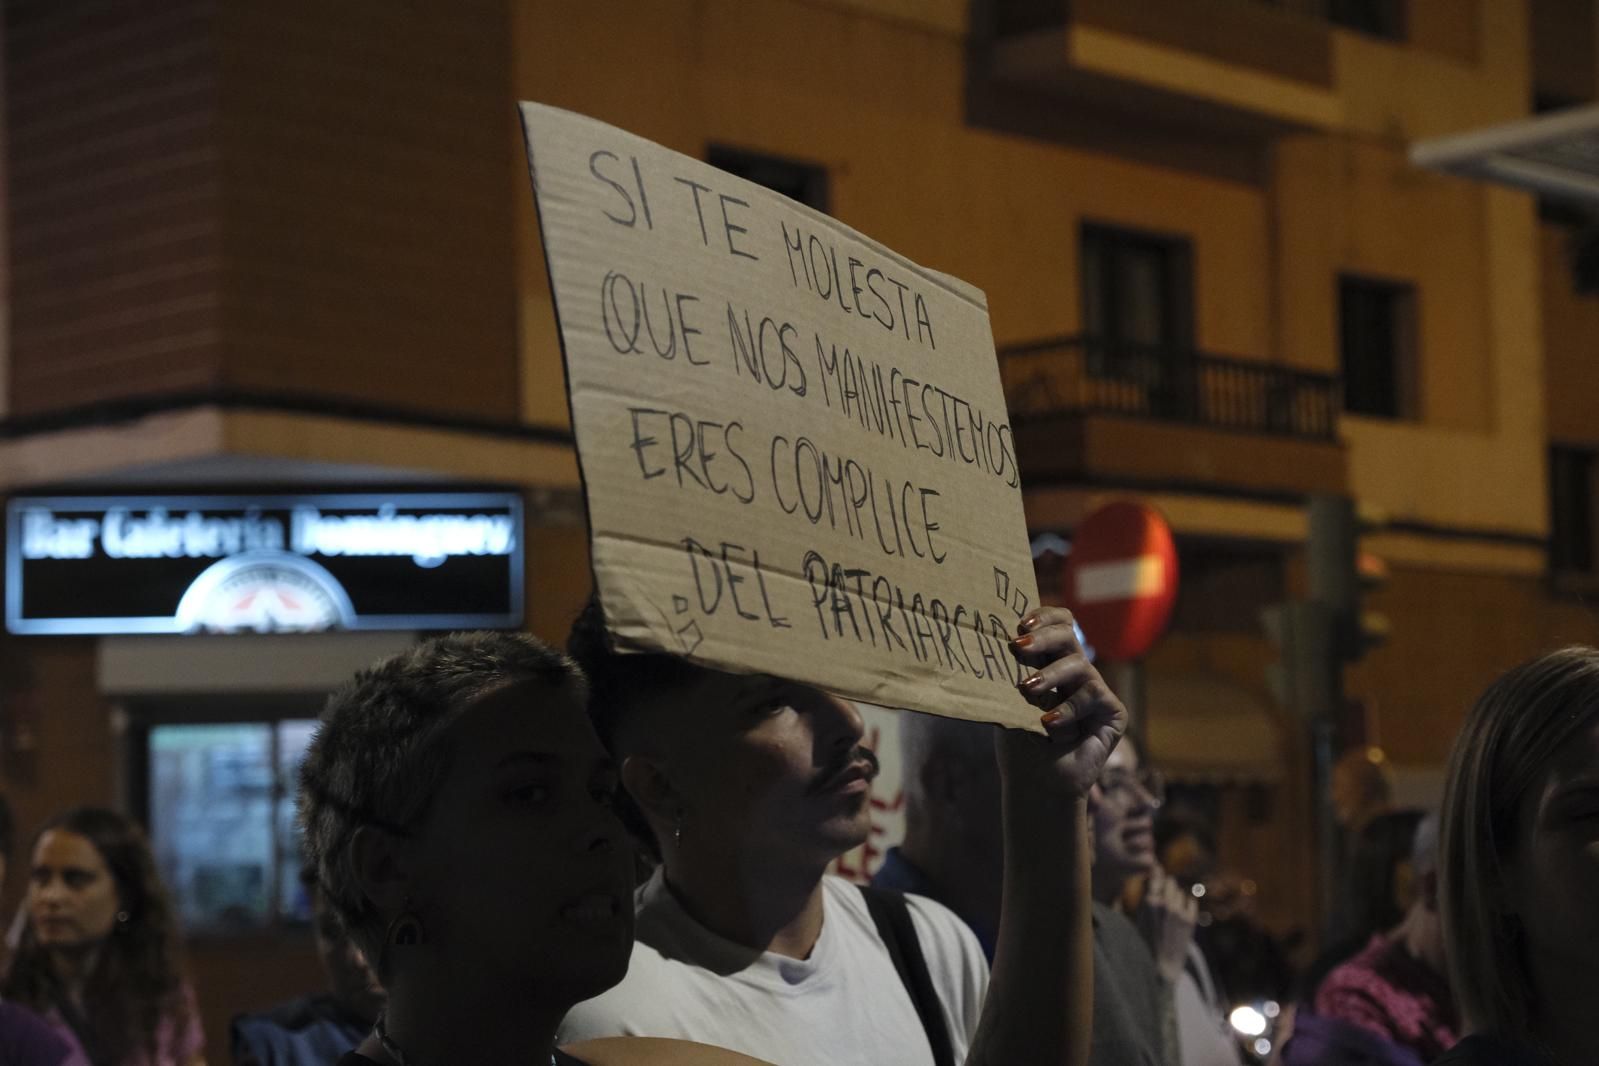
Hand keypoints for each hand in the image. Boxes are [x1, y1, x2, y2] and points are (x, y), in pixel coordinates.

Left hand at [995, 606, 1126, 798]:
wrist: (1037, 785)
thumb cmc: (1020, 743)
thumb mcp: (1008, 702)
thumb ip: (1010, 674)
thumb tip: (999, 641)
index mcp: (1051, 664)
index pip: (1057, 625)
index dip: (1043, 617)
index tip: (1019, 624)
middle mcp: (1076, 673)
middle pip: (1069, 635)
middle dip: (1044, 637)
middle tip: (1019, 646)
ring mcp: (1095, 691)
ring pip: (1078, 664)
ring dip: (1050, 675)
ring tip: (1025, 689)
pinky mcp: (1113, 712)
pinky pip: (1092, 695)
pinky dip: (1068, 708)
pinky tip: (1049, 723)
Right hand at [1134, 864, 1197, 983]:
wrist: (1161, 968)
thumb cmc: (1145, 943)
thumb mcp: (1138, 918)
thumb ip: (1145, 897)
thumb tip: (1152, 877)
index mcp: (1149, 902)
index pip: (1155, 876)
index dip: (1156, 872)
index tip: (1156, 870)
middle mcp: (1166, 904)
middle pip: (1170, 881)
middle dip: (1166, 885)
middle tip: (1163, 893)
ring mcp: (1180, 912)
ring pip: (1180, 892)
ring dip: (1175, 896)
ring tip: (1169, 909)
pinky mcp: (1191, 921)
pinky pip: (1191, 902)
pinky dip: (1186, 904)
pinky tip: (1180, 913)